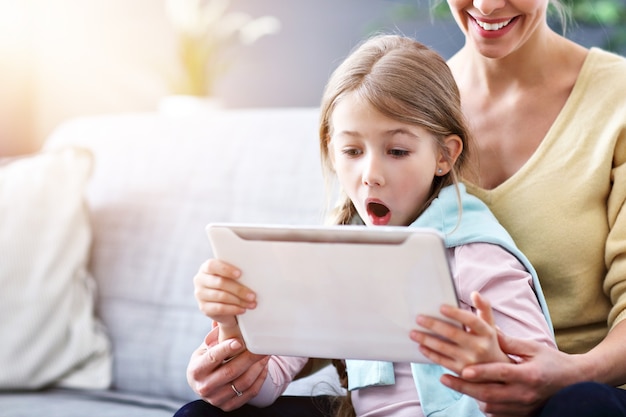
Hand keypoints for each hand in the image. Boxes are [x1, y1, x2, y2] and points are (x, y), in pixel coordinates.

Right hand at [187, 327, 269, 411]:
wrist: (204, 384)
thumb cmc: (206, 361)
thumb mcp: (205, 348)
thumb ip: (214, 335)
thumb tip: (221, 317)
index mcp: (196, 370)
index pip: (212, 358)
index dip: (226, 349)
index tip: (240, 340)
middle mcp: (204, 387)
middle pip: (231, 371)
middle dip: (249, 357)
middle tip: (261, 345)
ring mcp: (217, 399)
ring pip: (243, 382)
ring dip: (257, 367)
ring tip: (265, 353)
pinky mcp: (228, 406)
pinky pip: (250, 392)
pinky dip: (260, 378)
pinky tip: (263, 366)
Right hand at [193, 258, 255, 329]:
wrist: (222, 304)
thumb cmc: (229, 284)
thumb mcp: (230, 276)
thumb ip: (235, 273)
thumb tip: (252, 274)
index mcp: (206, 268)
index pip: (212, 266)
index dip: (226, 269)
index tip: (240, 274)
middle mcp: (200, 280)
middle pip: (220, 283)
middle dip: (239, 289)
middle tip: (253, 295)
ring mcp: (200, 295)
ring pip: (221, 296)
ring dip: (239, 301)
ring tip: (251, 303)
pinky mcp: (203, 308)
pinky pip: (220, 308)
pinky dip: (233, 309)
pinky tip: (243, 310)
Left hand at [410, 291, 510, 374]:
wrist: (495, 370)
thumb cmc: (488, 341)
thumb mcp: (490, 325)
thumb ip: (484, 308)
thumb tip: (475, 293)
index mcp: (486, 332)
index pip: (471, 320)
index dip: (456, 313)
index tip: (440, 307)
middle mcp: (479, 347)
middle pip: (453, 333)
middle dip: (434, 325)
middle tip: (418, 318)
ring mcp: (470, 361)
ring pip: (444, 348)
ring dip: (426, 340)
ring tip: (413, 333)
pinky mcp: (461, 371)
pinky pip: (442, 361)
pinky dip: (430, 353)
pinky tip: (420, 346)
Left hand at [438, 331, 573, 416]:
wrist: (575, 383)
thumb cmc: (553, 361)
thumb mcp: (533, 348)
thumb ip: (508, 342)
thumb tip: (488, 328)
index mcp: (529, 375)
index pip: (502, 373)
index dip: (483, 372)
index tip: (464, 370)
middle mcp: (525, 394)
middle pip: (489, 394)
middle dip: (464, 387)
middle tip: (443, 378)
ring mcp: (523, 406)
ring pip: (490, 406)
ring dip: (469, 394)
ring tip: (450, 382)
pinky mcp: (521, 414)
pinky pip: (496, 413)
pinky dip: (482, 404)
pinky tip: (470, 393)